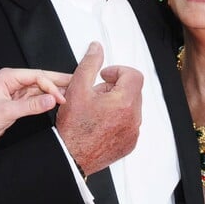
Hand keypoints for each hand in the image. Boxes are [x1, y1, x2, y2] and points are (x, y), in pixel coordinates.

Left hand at [0, 67, 70, 173]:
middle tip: (76, 83)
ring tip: (71, 93)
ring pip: (39, 89)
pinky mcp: (17, 104)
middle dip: (57, 82)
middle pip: (39, 79)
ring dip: (53, 91)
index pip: (36, 76)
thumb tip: (52, 99)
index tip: (62, 97)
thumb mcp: (7, 112)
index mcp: (8, 76)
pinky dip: (46, 100)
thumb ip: (31, 106)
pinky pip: (35, 99)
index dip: (51, 85)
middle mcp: (12, 82)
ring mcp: (15, 93)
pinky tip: (57, 101)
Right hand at [56, 42, 142, 175]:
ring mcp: (133, 133)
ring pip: (131, 107)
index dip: (118, 71)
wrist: (71, 156)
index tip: (105, 76)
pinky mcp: (129, 144)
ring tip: (96, 109)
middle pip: (132, 91)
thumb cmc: (73, 128)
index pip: (134, 75)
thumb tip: (96, 48)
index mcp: (124, 102)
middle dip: (115, 87)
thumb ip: (89, 64)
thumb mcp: (77, 88)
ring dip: (116, 103)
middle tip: (95, 93)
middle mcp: (133, 118)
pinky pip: (129, 124)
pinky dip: (118, 119)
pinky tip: (100, 122)